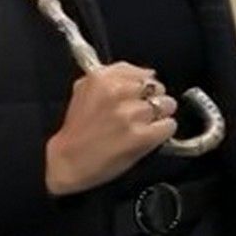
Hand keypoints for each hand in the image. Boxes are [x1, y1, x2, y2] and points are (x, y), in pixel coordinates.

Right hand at [44, 62, 176, 195]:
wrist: (66, 162)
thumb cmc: (77, 130)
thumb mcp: (85, 89)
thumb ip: (117, 74)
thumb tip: (148, 72)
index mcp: (103, 78)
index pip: (144, 73)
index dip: (143, 88)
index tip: (136, 98)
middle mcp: (118, 93)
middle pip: (158, 88)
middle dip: (152, 101)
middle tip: (138, 115)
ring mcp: (130, 115)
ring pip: (168, 105)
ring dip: (159, 117)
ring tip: (142, 126)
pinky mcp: (141, 136)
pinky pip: (169, 125)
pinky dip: (163, 132)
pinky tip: (148, 137)